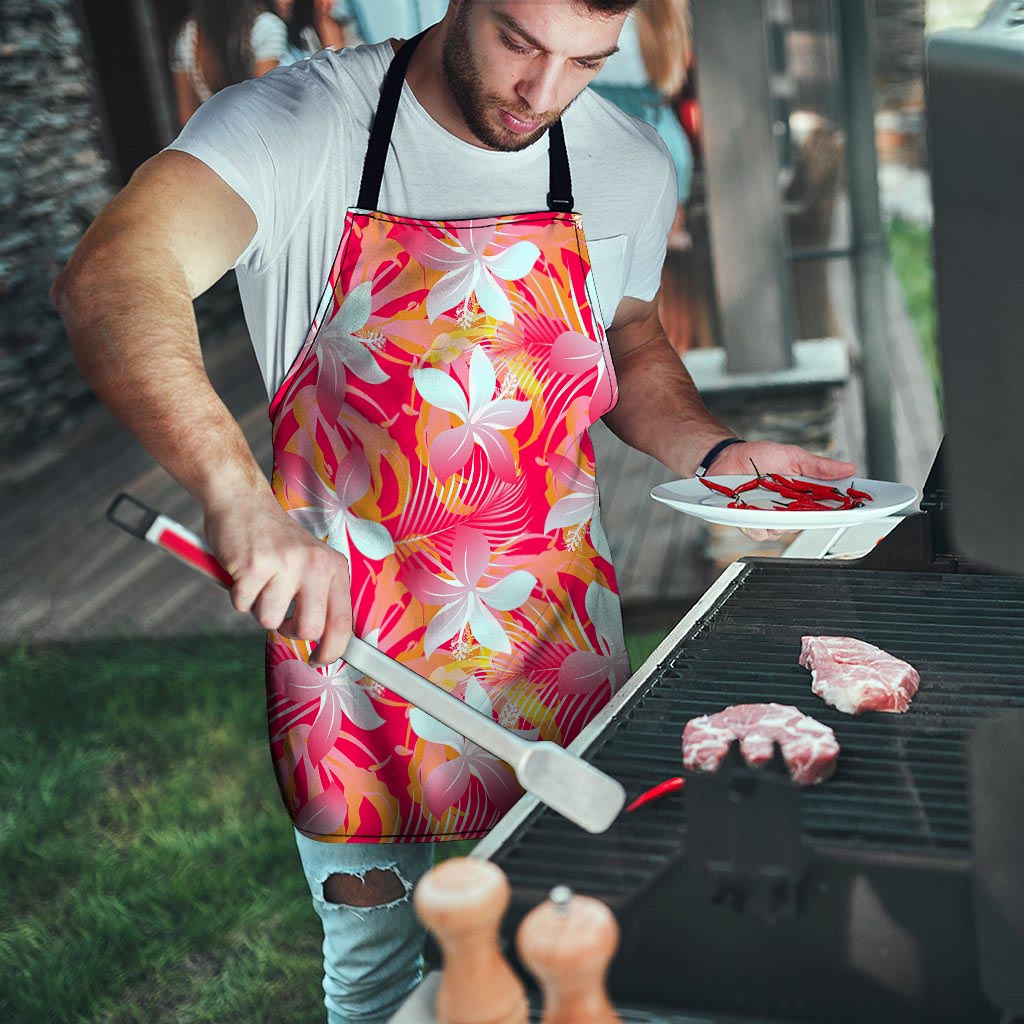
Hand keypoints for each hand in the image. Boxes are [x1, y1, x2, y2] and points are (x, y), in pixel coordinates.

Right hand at [203, 494, 351, 664]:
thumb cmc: (275, 540)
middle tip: (280, 614)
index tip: (319, 661)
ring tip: (260, 581)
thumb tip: (325, 643)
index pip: (343, 622)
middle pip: (309, 629)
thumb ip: (320, 596)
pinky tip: (243, 572)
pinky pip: (242, 606)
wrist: (242, 501)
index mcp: (333, 567)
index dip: (332, 650)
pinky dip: (238, 595)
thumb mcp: (310, 562)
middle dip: (289, 630)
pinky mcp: (254, 565)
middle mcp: (315, 564)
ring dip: (258, 607)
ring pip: (269, 621)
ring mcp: (285, 564)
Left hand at [707, 440, 856, 542]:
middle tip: (803, 502)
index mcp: (804, 495)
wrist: (727, 458)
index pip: (829, 508)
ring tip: (770, 499)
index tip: (856, 509)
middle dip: (810, 515)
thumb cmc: (759, 457)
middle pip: (808, 523)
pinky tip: (752, 508)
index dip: (843, 511)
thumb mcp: (793, 456)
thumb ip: (819, 466)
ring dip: (779, 518)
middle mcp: (790, 510)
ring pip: (784, 531)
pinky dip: (757, 522)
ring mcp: (771, 518)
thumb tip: (848, 468)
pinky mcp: (751, 523)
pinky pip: (760, 532)